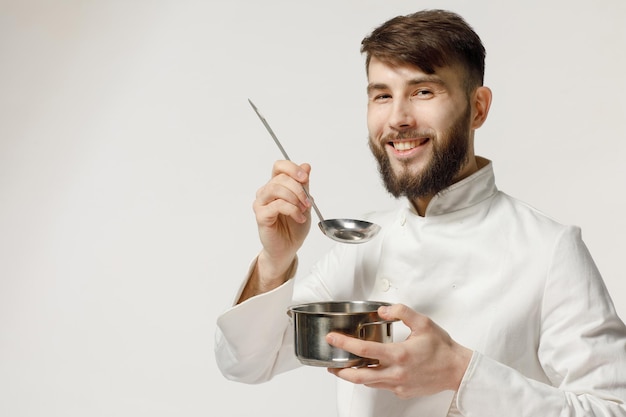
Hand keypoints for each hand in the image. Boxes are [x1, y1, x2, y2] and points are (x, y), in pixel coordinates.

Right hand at [253, 160, 311, 279]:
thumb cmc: (294, 227)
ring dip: (294, 198)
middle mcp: (266, 192)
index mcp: (276, 186)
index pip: (279, 166)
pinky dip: (292, 210)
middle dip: (299, 189)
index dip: (292, 168)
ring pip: (276, 188)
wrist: (288, 248)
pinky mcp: (261, 215)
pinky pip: (277, 205)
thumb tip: (306, 166)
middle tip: (308, 202)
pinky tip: (299, 217)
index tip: (305, 177)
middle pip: (280, 178)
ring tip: (303, 210)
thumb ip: (304, 186)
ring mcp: (261, 203)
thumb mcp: (305, 203)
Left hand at [326, 304, 471, 398]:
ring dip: (354, 376)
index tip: (333, 338)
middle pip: (359, 376)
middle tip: (330, 364)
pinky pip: (382, 386)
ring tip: (346, 367)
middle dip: (340, 371)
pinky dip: (373, 379)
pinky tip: (372, 370)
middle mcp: (396, 373)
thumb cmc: (441, 347)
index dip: (344, 343)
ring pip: (369, 383)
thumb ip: (401, 312)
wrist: (457, 370)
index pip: (364, 350)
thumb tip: (382, 310)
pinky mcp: (402, 392)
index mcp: (399, 354)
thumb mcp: (423, 322)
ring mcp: (398, 385)